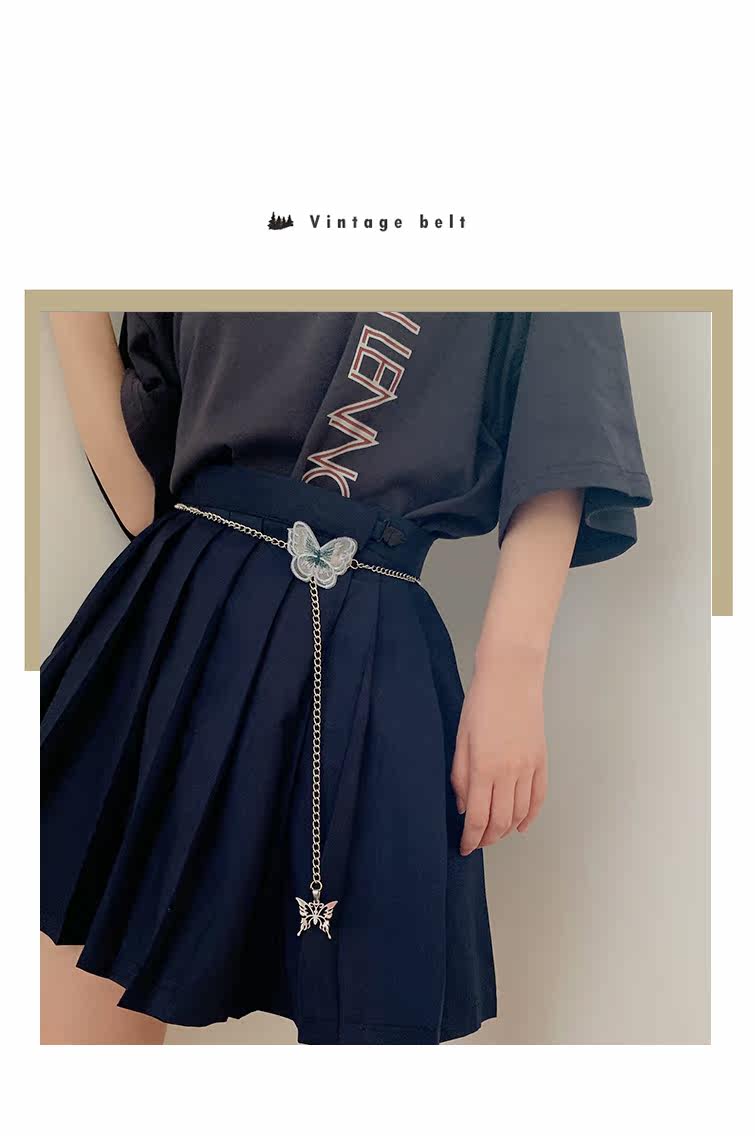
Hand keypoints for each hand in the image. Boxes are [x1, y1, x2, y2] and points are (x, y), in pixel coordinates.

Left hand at [450, 647, 547, 854]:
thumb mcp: (460, 739)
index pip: (477, 818)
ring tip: (494, 834)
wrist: (512, 677)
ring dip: (507, 830)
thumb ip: (459, 776)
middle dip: (487, 839)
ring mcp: (528, 768)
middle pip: (500, 822)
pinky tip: (521, 825)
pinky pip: (538, 797)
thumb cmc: (481, 703)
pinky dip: (530, 816)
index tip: (464, 847)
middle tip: (477, 843)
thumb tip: (462, 805)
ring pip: (520, 814)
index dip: (470, 839)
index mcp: (482, 768)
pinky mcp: (541, 760)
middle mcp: (508, 773)